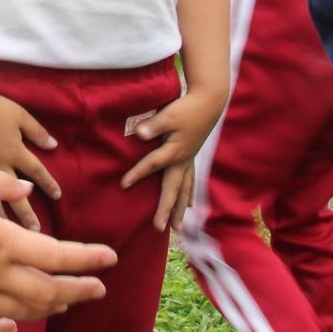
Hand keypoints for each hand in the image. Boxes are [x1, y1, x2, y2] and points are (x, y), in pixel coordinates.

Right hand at [0, 85, 59, 229]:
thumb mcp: (20, 115)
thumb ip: (37, 132)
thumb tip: (53, 145)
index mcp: (15, 151)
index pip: (37, 173)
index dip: (49, 185)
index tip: (57, 196)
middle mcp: (0, 164)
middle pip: (16, 195)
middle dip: (27, 213)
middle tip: (37, 231)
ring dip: (4, 217)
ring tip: (9, 234)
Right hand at [0, 173, 115, 331]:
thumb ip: (4, 186)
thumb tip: (28, 190)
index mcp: (5, 242)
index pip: (58, 256)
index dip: (87, 259)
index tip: (110, 259)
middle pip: (48, 291)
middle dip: (78, 290)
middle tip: (98, 287)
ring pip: (22, 310)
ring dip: (49, 308)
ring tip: (66, 301)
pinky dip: (1, 330)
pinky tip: (13, 327)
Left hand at [120, 89, 223, 230]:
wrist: (209, 103)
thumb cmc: (186, 108)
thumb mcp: (168, 114)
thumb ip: (153, 125)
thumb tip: (139, 134)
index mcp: (174, 151)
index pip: (153, 164)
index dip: (137, 174)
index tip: (123, 184)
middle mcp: (182, 160)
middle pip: (173, 190)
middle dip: (166, 210)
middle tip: (159, 228)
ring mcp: (189, 160)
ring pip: (185, 190)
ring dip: (180, 209)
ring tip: (177, 227)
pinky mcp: (192, 157)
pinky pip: (191, 182)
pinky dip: (190, 195)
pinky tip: (191, 206)